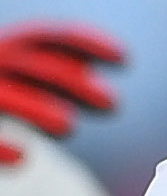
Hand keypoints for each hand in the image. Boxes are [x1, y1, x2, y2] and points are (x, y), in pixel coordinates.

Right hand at [0, 23, 122, 163]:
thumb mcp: (11, 78)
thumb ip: (40, 74)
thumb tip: (85, 73)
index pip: (41, 37)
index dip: (83, 42)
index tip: (125, 59)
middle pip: (27, 65)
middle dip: (71, 81)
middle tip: (113, 105)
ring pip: (1, 96)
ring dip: (33, 108)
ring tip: (67, 127)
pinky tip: (23, 158)